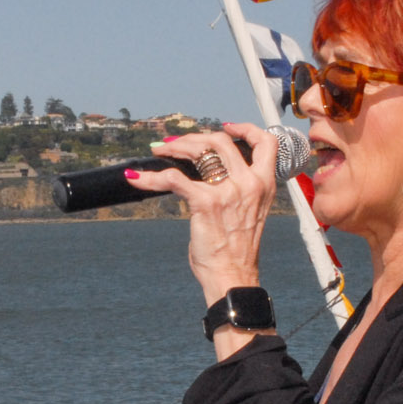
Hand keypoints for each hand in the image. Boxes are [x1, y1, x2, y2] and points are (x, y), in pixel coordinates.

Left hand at [126, 123, 279, 306]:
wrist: (233, 276)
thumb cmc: (237, 249)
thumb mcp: (250, 212)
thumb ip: (238, 188)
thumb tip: (209, 172)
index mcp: (264, 184)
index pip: (265, 142)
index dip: (245, 129)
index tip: (227, 127)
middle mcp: (250, 183)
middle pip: (221, 141)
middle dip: (194, 138)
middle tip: (175, 144)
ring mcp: (229, 191)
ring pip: (199, 150)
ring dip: (174, 147)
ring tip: (158, 150)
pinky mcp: (206, 203)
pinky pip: (173, 179)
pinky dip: (151, 177)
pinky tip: (136, 178)